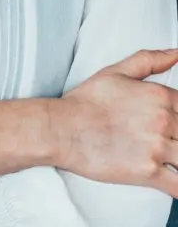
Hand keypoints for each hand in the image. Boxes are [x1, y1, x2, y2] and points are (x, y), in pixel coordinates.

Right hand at [57, 49, 177, 194]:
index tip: (173, 129)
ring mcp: (156, 148)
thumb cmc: (84, 102)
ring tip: (175, 162)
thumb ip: (149, 60)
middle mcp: (163, 121)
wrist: (60, 129)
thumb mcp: (115, 72)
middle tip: (170, 143)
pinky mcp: (147, 172)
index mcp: (161, 96)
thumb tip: (177, 54)